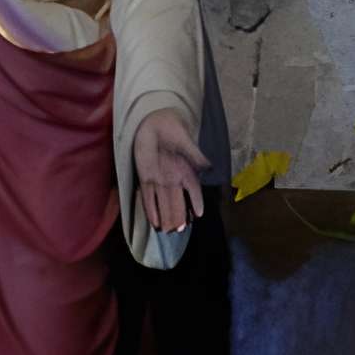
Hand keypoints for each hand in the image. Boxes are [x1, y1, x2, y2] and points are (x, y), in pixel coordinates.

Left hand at [133, 110, 208, 236]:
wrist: (152, 122)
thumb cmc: (172, 128)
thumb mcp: (185, 140)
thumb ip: (195, 155)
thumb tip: (209, 168)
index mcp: (186, 170)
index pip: (194, 190)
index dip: (197, 202)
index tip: (200, 214)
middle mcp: (174, 179)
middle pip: (177, 202)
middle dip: (178, 216)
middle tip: (179, 230)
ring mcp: (159, 180)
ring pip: (164, 204)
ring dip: (167, 217)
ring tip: (169, 232)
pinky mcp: (145, 179)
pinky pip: (148, 198)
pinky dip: (151, 211)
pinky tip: (155, 223)